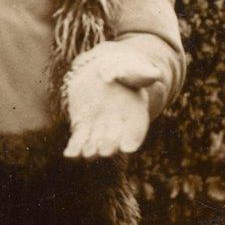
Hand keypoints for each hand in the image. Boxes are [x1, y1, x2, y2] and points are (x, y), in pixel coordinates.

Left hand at [64, 42, 159, 159]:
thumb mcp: (132, 70)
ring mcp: (99, 129)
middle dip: (109, 145)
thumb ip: (140, 74)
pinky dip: (74, 148)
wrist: (101, 73)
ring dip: (91, 149)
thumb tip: (155, 73)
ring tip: (86, 153)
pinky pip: (78, 140)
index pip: (137, 129)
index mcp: (135, 113)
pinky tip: (69, 154)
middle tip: (105, 151)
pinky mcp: (82, 127)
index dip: (133, 139)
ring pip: (95, 143)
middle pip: (115, 140)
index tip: (128, 147)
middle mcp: (118, 126)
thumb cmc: (122, 70)